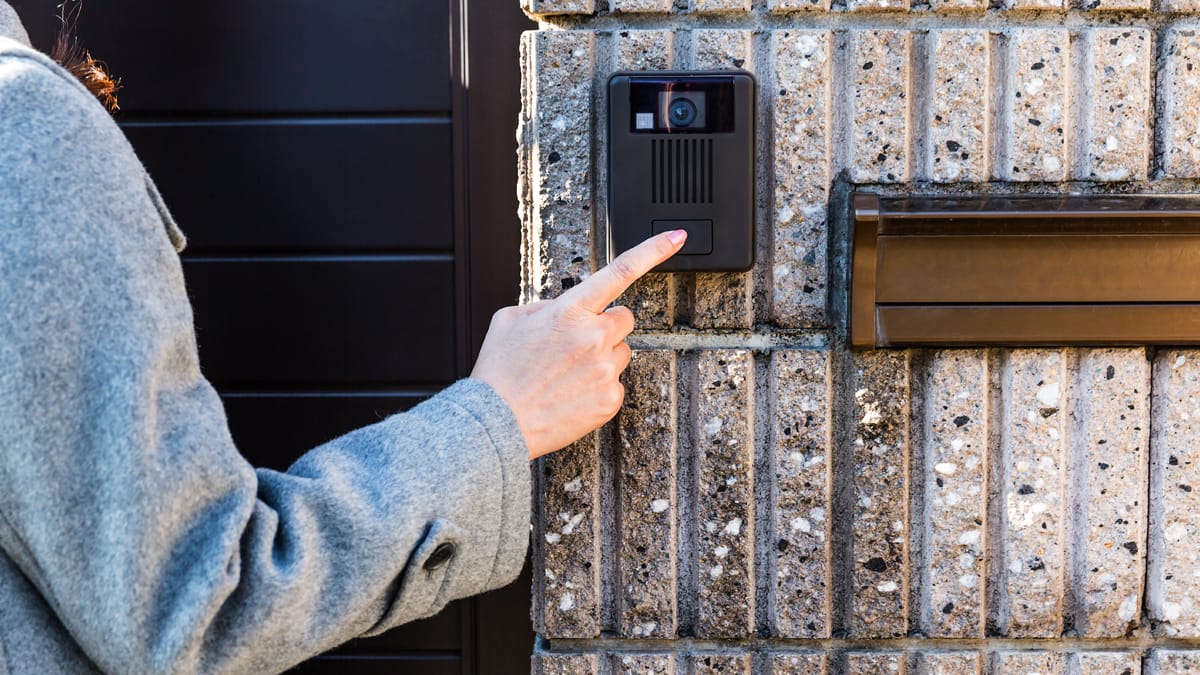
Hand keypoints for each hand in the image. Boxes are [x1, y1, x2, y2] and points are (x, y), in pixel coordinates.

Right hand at [471, 230, 687, 459]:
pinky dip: (598, 386)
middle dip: (606, 325)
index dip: (654, 249)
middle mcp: (593, 337)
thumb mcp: (508, 320)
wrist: (496, 421)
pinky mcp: (609, 399)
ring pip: (621, 351)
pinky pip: (615, 383)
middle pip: (625, 318)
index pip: (621, 271)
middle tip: (576, 343)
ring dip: (602, 356)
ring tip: (567, 373)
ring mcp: (605, 370)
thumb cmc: (500, 372)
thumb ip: (545, 306)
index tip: (677, 236)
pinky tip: (571, 392)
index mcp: (569, 311)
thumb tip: (563, 308)